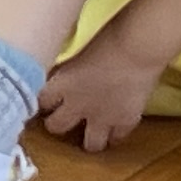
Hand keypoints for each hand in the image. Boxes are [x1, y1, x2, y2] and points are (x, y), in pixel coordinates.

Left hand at [38, 34, 165, 152]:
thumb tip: (66, 73)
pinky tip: (116, 126)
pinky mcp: (125, 122)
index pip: (41, 101)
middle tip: (64, 117)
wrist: (138, 47)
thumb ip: (71, 69)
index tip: (46, 99)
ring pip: (90, 144)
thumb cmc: (109, 36)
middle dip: (57, 124)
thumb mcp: (79, 51)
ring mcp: (102, 118)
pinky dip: (116, 134)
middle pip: (56, 127)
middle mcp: (77, 105)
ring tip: (92, 130)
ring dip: (89, 138)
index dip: (43, 101)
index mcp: (62, 83)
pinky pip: (117, 138)